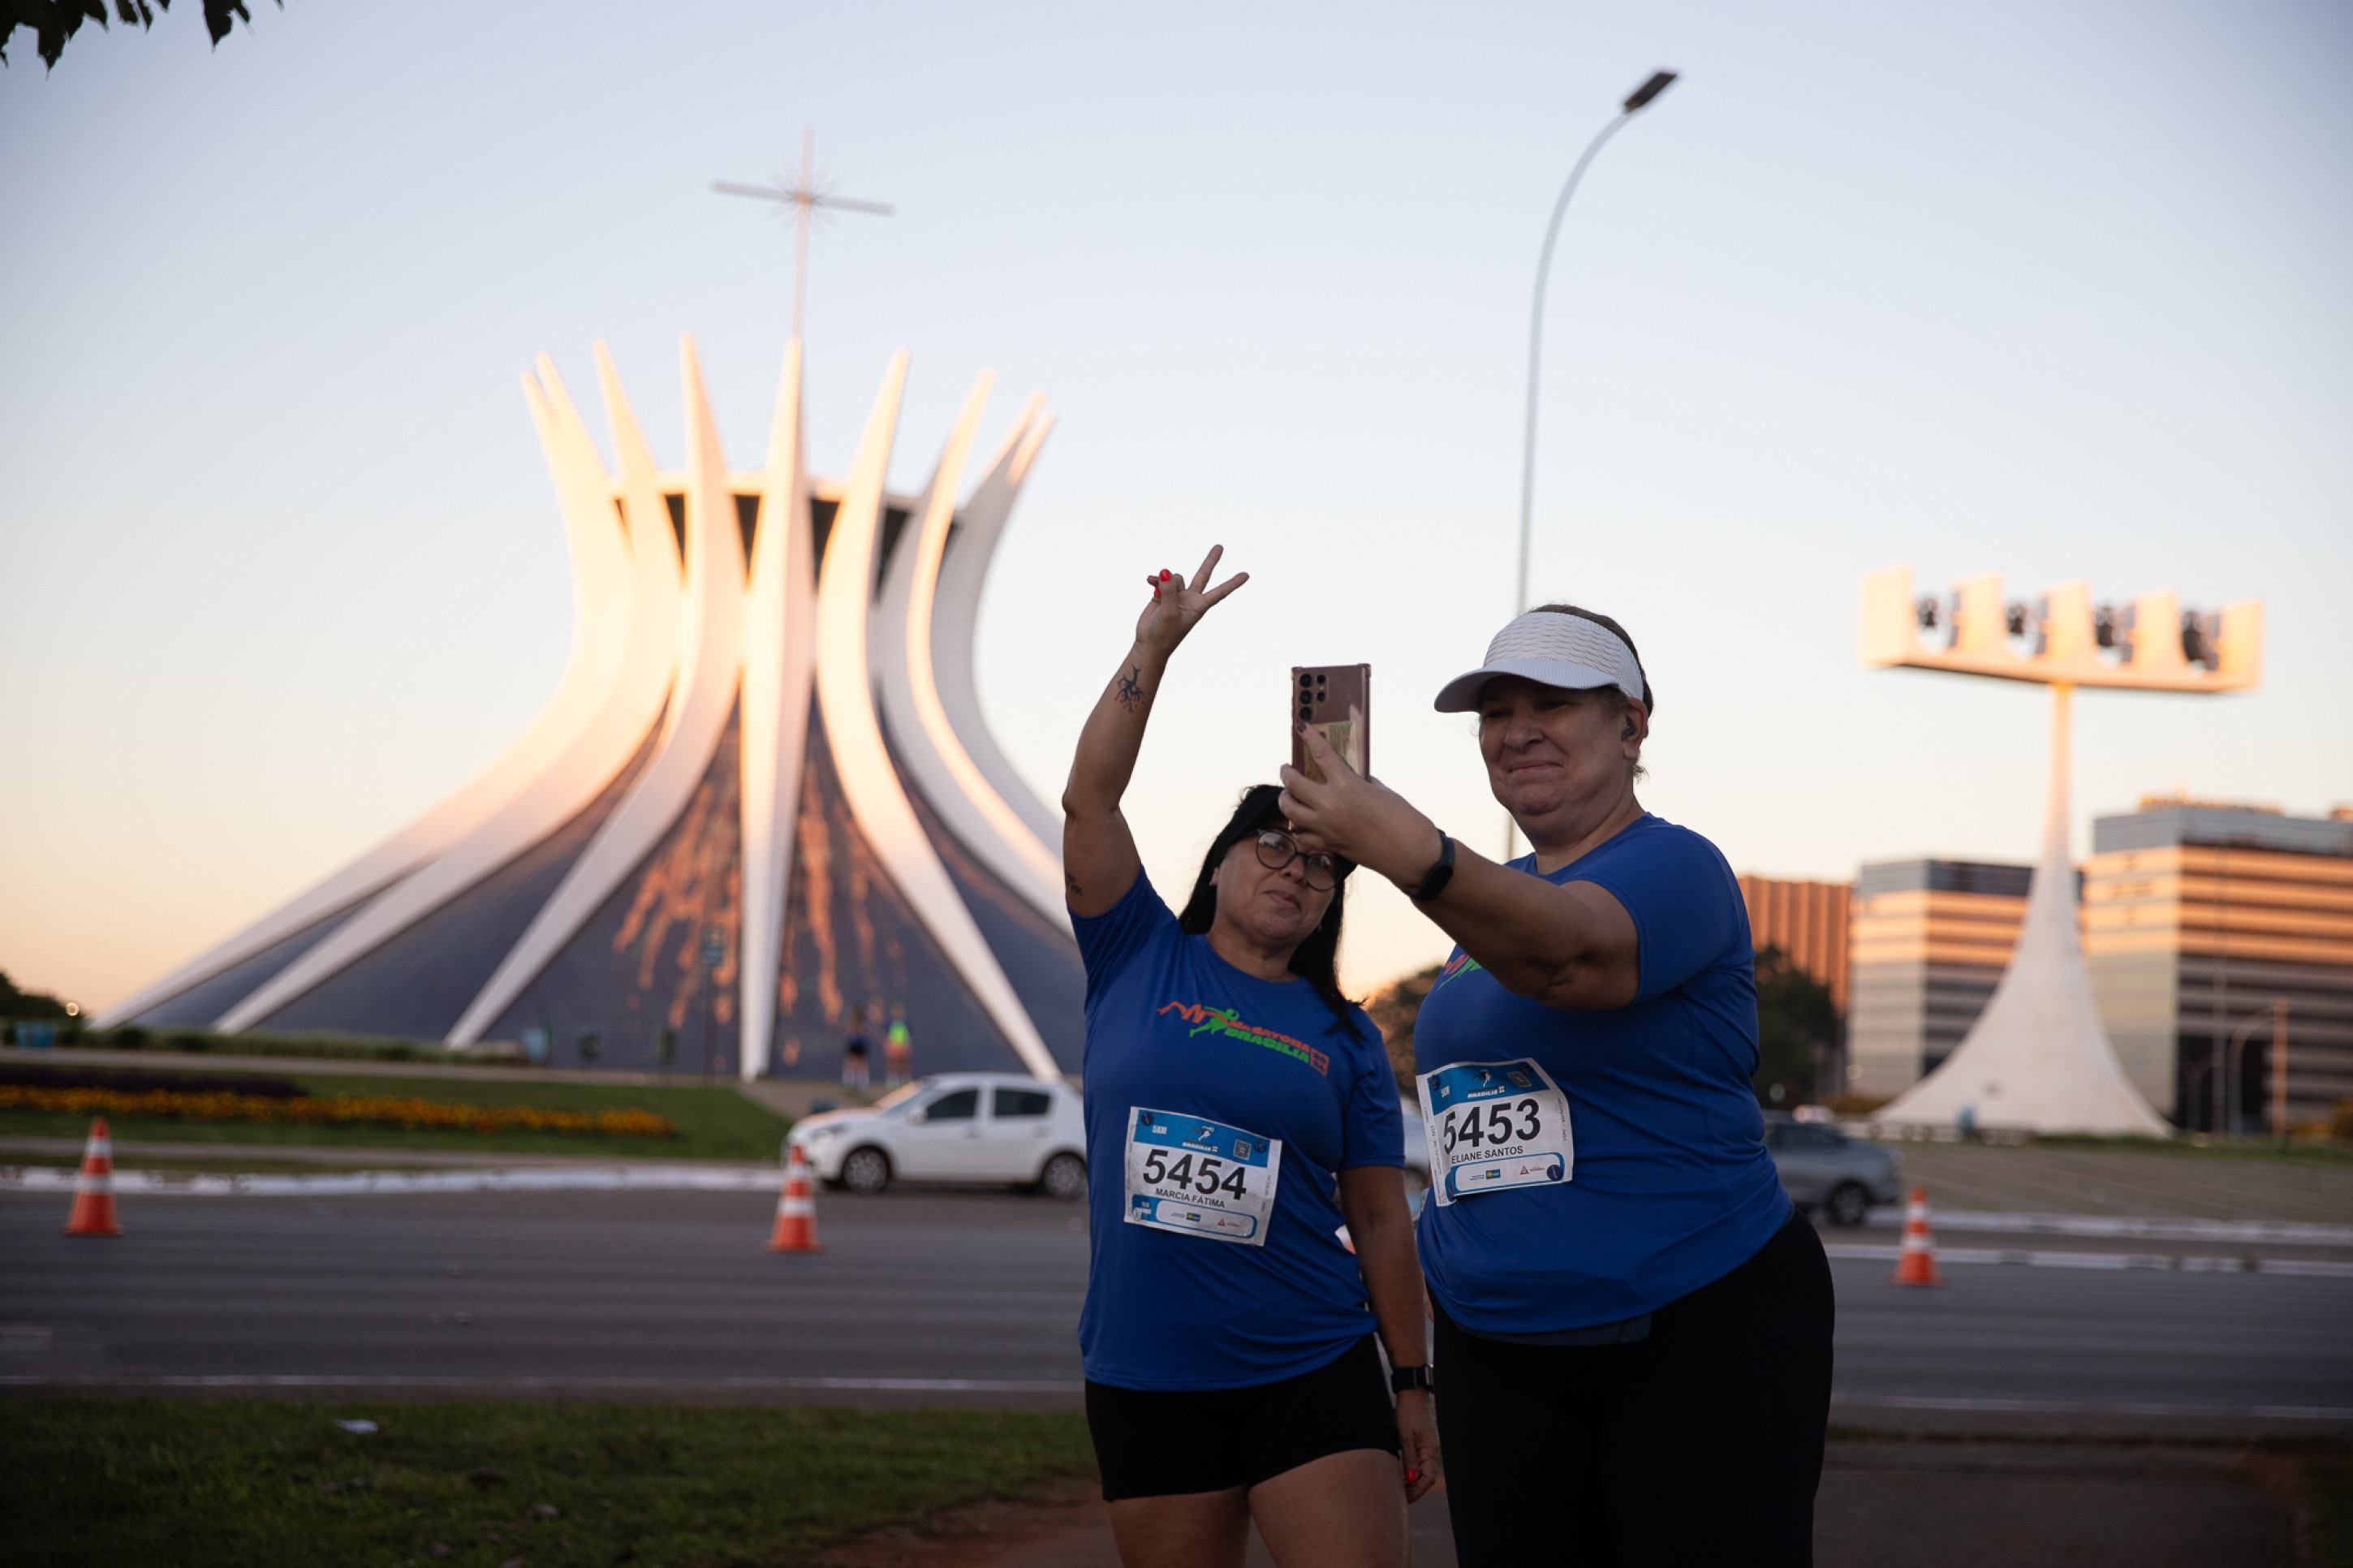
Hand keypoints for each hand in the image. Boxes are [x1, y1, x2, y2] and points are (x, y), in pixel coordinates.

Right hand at [1134, 545, 1247, 659]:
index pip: (1219, 592)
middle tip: (1220, 546)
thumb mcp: (1169, 612)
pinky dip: (1155, 579)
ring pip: (1175, 577)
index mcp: (1199, 606)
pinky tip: (1149, 581)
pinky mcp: (1162, 594)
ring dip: (1165, 580)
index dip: (1232, 584)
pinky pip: (1161, 579)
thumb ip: (1169, 591)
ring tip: (1157, 592)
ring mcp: (1176, 595)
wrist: (1149, 643)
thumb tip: (1166, 571)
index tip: (1246, 575)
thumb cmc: (1164, 634)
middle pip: (1203, 575)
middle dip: (1210, 561)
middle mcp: (1190, 598)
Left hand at [1279, 723, 1438, 885]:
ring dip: (1286, 799)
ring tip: (1288, 794)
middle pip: (1293, 784)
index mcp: (1346, 785)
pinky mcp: (1328, 845)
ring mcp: (1326, 827)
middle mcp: (1330, 805)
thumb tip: (1347, 776)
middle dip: (1286, 773)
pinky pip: (1302, 835)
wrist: (1409, 851)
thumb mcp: (1380, 790)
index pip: (1320, 754)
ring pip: (1289, 810)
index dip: (1309, 737)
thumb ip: (1359, 781)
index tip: (1301, 727)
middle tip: (1286, 768)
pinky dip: (1298, 826)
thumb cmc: (1401, 816)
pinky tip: (1301, 821)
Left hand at [1397, 1391, 1439, 1503]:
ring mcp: (1428, 1448)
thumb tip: (1410, 1479)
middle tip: (1401, 1499)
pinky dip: (1412, 1472)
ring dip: (1413, 1482)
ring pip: (1422, 1472)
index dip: (1418, 1491)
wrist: (1412, 1395)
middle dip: (1415, 1490)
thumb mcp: (1405, 1437)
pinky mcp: (1422, 1444)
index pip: (1428, 1478)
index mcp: (1430, 1451)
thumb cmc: (1409, 1413)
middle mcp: (1432, 1452)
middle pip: (1426, 1478)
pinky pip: (1419, 1463)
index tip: (1406, 1500)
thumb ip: (1408, 1459)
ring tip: (1399, 1490)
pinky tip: (1402, 1476)